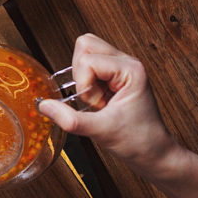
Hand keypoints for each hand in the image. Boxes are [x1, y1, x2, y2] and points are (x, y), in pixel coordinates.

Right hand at [38, 34, 177, 173]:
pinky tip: (98, 99)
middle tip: (92, 96)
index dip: (84, 85)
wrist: (154, 153)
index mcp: (131, 70)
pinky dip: (85, 81)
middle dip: (80, 72)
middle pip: (85, 44)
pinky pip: (89, 65)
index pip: (87, 61)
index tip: (99, 106)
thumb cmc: (138, 141)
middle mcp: (127, 62)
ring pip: (85, 51)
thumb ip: (69, 119)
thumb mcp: (100, 131)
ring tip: (96, 98)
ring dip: (82, 76)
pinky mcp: (115, 74)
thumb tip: (44, 106)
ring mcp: (121, 67)